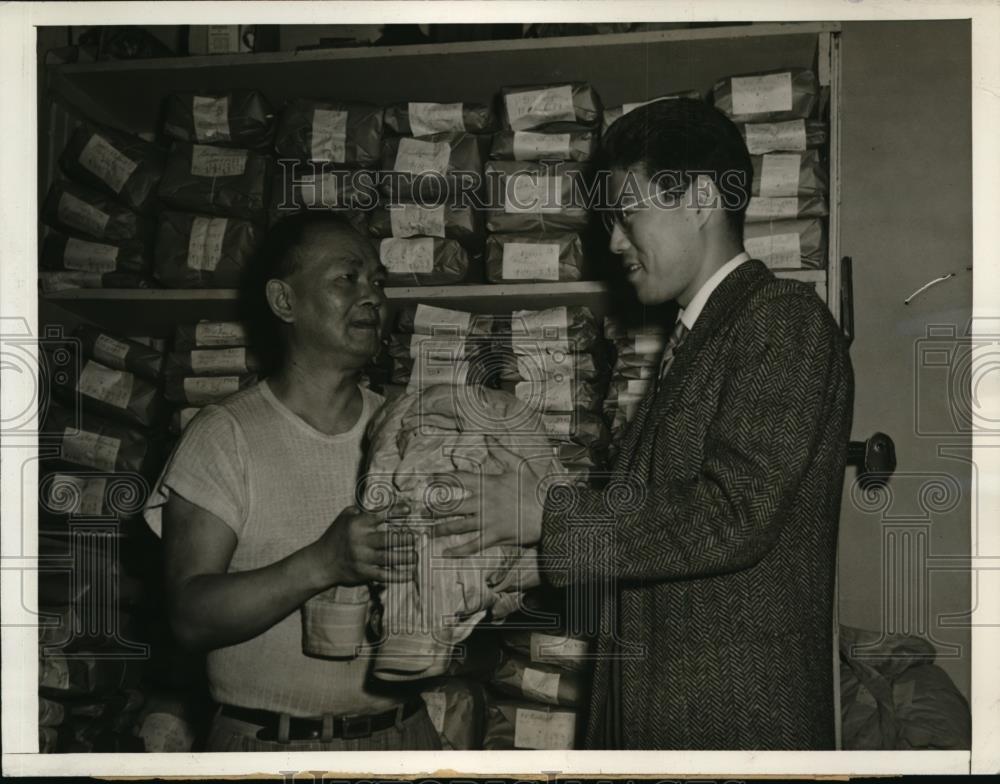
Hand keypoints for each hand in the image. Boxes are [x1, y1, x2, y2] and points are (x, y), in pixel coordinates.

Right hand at [312, 504, 416, 586]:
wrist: (321, 562)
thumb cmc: (336, 537)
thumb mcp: (344, 518)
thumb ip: (361, 511)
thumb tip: (381, 507)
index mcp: (357, 524)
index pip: (380, 515)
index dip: (396, 511)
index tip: (408, 509)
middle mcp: (360, 541)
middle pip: (388, 538)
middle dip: (405, 538)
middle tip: (417, 538)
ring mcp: (362, 558)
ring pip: (390, 557)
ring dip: (406, 557)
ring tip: (416, 556)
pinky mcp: (363, 573)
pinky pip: (385, 575)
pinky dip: (399, 575)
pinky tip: (410, 574)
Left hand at [430, 443, 548, 555]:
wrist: (550, 512)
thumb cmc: (535, 488)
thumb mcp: (519, 465)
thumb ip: (501, 451)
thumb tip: (487, 437)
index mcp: (487, 484)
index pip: (458, 478)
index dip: (442, 477)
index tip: (429, 478)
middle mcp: (483, 502)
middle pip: (452, 505)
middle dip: (435, 508)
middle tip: (422, 511)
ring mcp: (487, 521)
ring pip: (458, 525)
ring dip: (441, 529)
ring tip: (429, 531)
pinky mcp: (494, 536)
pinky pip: (472, 545)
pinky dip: (458, 551)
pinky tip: (446, 553)